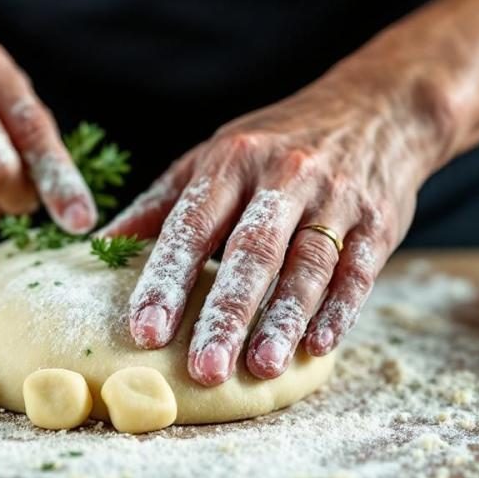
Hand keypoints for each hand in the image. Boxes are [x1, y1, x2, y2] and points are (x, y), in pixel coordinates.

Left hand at [103, 69, 451, 384]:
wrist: (378, 107)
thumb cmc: (279, 142)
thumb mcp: (217, 155)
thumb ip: (162, 203)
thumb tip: (99, 245)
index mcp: (233, 161)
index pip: (192, 226)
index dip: (166, 280)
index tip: (144, 330)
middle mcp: (285, 176)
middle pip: (251, 252)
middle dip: (225, 313)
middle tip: (203, 370)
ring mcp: (336, 199)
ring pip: (308, 265)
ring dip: (284, 319)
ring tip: (260, 368)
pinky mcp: (379, 222)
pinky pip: (358, 271)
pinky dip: (340, 310)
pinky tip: (318, 346)